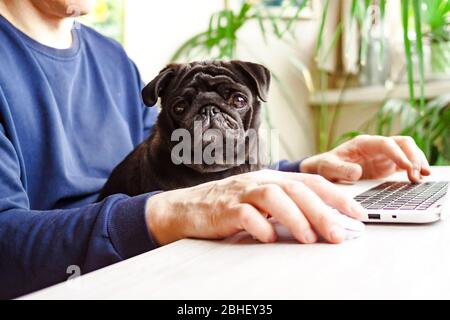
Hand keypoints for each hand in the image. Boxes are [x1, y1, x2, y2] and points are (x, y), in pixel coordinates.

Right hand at [145, 170, 364, 245]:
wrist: (188, 207)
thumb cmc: (229, 206)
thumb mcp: (262, 201)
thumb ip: (288, 207)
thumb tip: (324, 223)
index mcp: (273, 178)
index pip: (311, 182)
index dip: (337, 197)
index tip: (358, 214)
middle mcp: (260, 181)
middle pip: (297, 190)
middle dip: (322, 212)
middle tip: (339, 234)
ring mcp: (242, 193)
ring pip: (274, 197)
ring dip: (296, 218)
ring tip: (310, 238)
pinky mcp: (225, 209)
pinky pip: (246, 215)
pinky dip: (260, 226)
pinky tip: (268, 238)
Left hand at [301, 135, 430, 182]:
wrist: (324, 170)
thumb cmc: (326, 166)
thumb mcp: (328, 168)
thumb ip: (341, 169)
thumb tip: (357, 172)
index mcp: (364, 143)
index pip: (386, 144)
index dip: (397, 154)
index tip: (406, 166)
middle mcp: (376, 147)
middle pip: (403, 143)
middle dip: (413, 156)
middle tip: (416, 174)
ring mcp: (384, 156)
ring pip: (408, 151)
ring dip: (417, 161)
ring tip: (422, 176)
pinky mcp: (387, 166)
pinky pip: (406, 164)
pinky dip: (414, 169)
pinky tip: (419, 178)